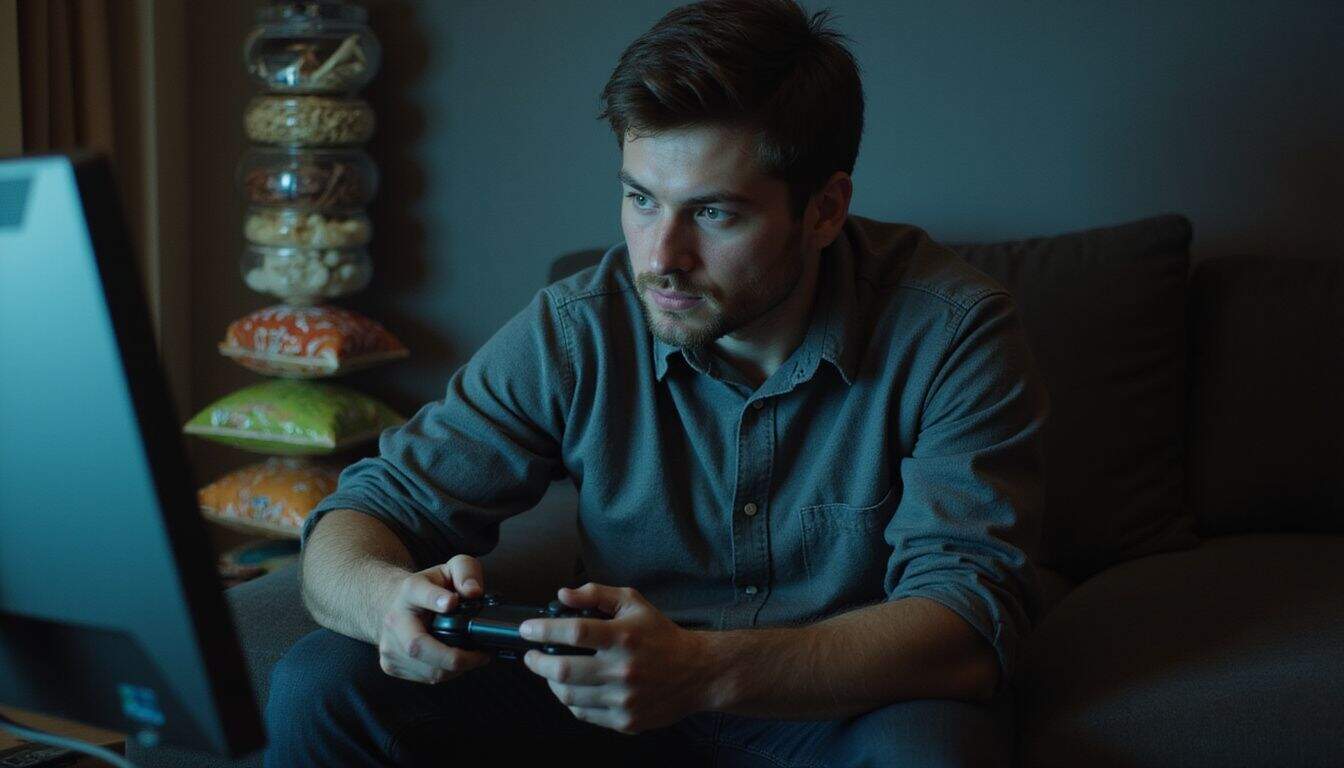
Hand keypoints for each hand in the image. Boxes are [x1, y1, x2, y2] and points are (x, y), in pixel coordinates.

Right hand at [376, 554, 492, 683]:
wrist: (393, 606)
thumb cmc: (428, 588)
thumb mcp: (450, 569)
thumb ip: (465, 572)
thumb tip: (473, 592)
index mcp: (410, 591)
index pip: (418, 592)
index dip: (435, 599)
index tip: (451, 603)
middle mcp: (395, 619)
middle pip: (417, 646)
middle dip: (452, 657)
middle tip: (480, 656)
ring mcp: (389, 645)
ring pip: (426, 669)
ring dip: (455, 669)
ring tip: (472, 657)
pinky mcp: (390, 665)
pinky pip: (425, 677)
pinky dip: (445, 673)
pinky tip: (453, 661)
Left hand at [520, 583, 713, 733]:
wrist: (697, 672)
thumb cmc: (662, 636)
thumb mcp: (634, 603)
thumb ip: (596, 594)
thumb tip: (563, 595)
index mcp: (623, 637)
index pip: (573, 632)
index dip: (544, 629)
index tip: (528, 629)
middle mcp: (623, 669)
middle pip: (563, 670)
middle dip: (537, 662)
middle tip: (532, 656)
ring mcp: (624, 699)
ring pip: (569, 695)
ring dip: (551, 683)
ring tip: (551, 672)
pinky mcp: (626, 720)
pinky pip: (584, 713)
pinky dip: (571, 701)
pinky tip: (573, 689)